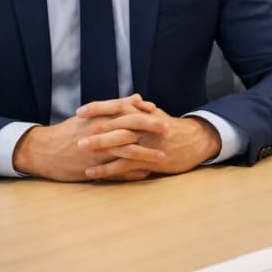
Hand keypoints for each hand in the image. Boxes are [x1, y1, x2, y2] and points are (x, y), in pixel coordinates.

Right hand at [11, 95, 165, 181]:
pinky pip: (117, 171)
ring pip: (127, 152)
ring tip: (162, 157)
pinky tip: (146, 173)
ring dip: (147, 154)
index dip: (144, 112)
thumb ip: (116, 107)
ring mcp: (98, 150)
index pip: (126, 111)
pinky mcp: (94, 167)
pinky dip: (132, 172)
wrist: (43, 150)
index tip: (160, 112)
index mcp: (99, 117)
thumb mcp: (90, 115)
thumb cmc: (69, 131)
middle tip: (169, 129)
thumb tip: (138, 98)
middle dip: (151, 129)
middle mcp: (99, 131)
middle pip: (131, 128)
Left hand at [73, 101, 222, 180]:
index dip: (98, 108)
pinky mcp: (149, 160)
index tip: (80, 111)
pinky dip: (107, 169)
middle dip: (94, 129)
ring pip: (119, 145)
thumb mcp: (158, 116)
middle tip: (74, 133)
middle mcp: (143, 127)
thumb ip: (142, 109)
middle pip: (115, 125)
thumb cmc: (174, 129)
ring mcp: (146, 144)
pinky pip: (124, 165)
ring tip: (79, 151)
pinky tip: (92, 172)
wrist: (196, 141)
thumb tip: (132, 99)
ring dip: (98, 148)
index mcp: (143, 114)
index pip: (117, 106)